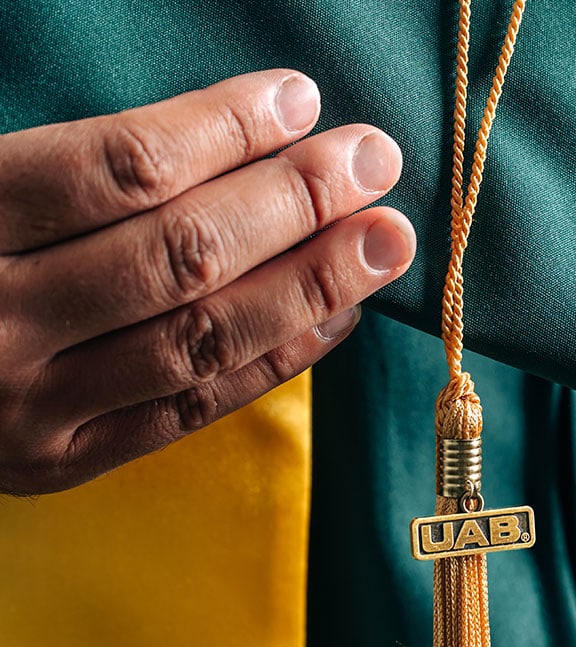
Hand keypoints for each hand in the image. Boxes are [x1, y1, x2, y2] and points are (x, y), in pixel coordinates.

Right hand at [0, 69, 414, 494]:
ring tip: (385, 240)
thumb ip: (52, 168)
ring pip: (198, 339)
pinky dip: (274, 360)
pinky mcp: (58, 464)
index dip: (223, 129)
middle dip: (295, 203)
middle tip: (377, 161)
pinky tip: (337, 315)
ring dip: (310, 284)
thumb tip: (215, 140)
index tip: (300, 100)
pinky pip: (190, 409)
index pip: (116, 169)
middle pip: (178, 254)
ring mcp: (25, 410)